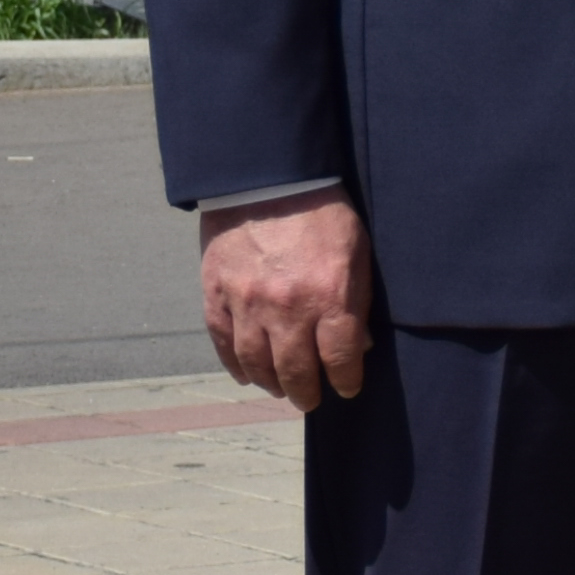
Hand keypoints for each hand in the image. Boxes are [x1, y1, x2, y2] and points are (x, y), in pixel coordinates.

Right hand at [201, 188, 378, 407]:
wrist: (266, 176)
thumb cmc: (321, 211)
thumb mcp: (356, 251)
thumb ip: (357, 302)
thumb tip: (358, 346)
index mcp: (329, 295)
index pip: (341, 361)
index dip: (346, 381)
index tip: (347, 388)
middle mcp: (287, 307)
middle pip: (297, 373)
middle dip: (307, 393)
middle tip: (310, 398)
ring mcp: (247, 303)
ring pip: (258, 366)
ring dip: (272, 383)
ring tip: (281, 387)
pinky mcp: (217, 294)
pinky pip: (224, 344)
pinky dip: (236, 365)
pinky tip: (247, 373)